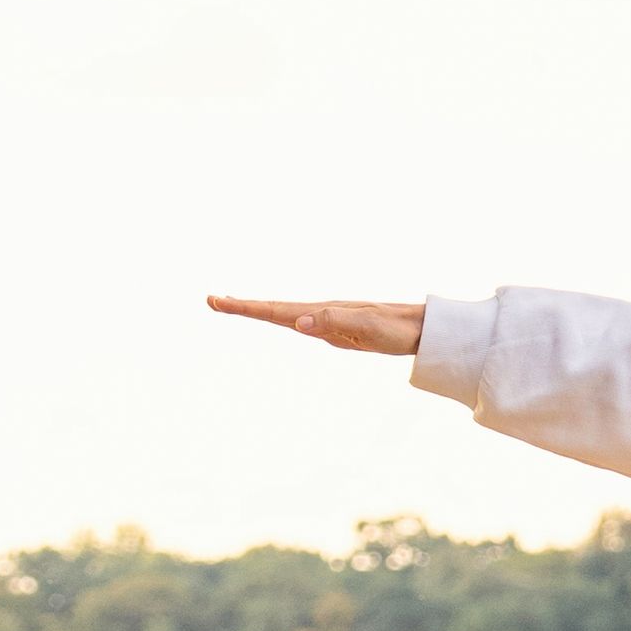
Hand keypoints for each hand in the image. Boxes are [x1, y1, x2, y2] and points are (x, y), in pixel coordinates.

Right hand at [209, 295, 426, 357]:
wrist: (419, 328)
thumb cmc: (394, 329)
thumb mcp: (365, 328)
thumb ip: (333, 323)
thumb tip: (297, 322)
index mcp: (320, 312)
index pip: (275, 310)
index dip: (245, 307)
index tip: (218, 301)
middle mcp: (318, 313)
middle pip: (272, 309)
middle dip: (242, 306)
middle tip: (211, 300)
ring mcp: (325, 320)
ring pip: (283, 315)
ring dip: (257, 311)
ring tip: (231, 306)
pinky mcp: (334, 330)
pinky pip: (299, 324)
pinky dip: (281, 320)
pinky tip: (280, 320)